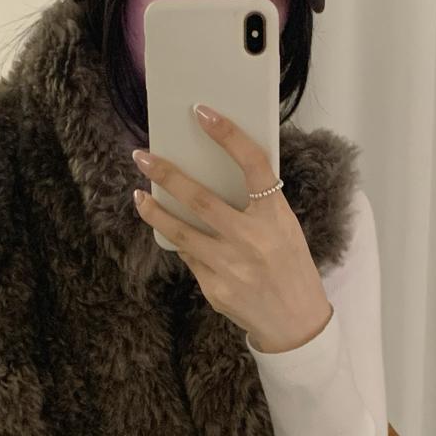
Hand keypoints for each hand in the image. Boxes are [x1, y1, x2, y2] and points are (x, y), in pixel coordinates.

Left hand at [131, 104, 332, 353]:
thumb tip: (208, 178)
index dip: (228, 135)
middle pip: (200, 199)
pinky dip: (180, 243)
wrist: (296, 323)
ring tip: (139, 195)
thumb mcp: (285, 229)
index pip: (253, 164)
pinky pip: (189, 257)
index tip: (202, 112)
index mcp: (276, 216)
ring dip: (155, 211)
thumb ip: (255, 206)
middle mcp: (252, 239)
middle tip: (142, 156)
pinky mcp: (214, 288)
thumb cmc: (291, 267)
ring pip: (180, 232)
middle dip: (167, 174)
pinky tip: (173, 234)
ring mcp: (231, 266)